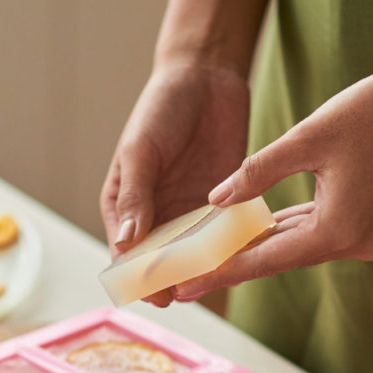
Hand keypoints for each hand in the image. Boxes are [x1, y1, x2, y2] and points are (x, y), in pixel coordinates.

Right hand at [101, 61, 249, 305]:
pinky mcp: (223, 202)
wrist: (205, 77)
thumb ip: (135, 195)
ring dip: (207, 268)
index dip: (141, 278)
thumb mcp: (141, 150)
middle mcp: (157, 215)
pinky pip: (226, 234)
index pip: (128, 254)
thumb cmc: (161, 108)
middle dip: (176, 280)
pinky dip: (234, 247)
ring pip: (197, 254)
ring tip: (221, 281)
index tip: (158, 295)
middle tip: (195, 294)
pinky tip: (247, 257)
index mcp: (125, 205)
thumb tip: (126, 243)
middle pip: (163, 262)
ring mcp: (190, 211)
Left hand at [172, 57, 372, 301]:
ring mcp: (366, 237)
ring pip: (297, 245)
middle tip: (184, 278)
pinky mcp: (370, 223)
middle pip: (279, 258)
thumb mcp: (308, 137)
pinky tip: (253, 231)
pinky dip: (285, 230)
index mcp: (338, 230)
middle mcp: (355, 244)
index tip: (184, 286)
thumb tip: (216, 200)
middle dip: (232, 264)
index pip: (264, 259)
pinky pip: (316, 231)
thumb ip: (257, 172)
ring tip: (209, 257)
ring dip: (257, 247)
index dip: (221, 271)